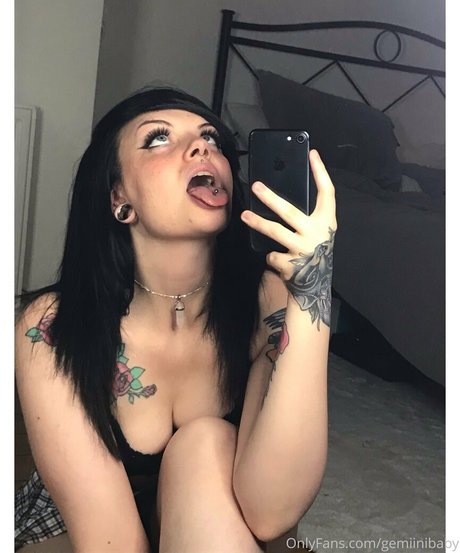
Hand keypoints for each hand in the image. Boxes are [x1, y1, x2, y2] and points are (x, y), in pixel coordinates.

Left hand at [240, 149, 336, 325]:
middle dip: (270, 198)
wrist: (314, 286)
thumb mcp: (316, 232)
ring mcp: (304, 249)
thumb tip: (277, 198)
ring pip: (275, 232)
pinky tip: (277, 259)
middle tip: (256, 186)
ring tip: (244, 215)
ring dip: (257, 222)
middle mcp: (318, 234)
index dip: (320, 172)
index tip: (312, 154)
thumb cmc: (312, 252)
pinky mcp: (292, 264)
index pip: (327, 192)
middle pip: (290, 211)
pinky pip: (272, 254)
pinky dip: (271, 256)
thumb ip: (305, 217)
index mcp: (327, 222)